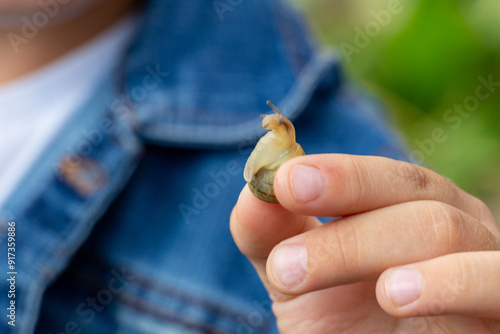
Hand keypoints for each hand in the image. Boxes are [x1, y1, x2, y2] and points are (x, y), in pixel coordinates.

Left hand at [230, 154, 499, 332]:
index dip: (334, 173)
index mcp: (406, 206)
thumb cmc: (344, 321)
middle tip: (281, 255)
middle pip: (409, 189)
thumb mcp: (298, 277)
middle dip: (340, 208)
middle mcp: (453, 222)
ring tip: (302, 275)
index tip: (282, 182)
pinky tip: (395, 294)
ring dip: (363, 246)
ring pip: (441, 228)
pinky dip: (449, 281)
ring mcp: (484, 259)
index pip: (379, 174)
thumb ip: (273, 236)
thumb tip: (251, 194)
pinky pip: (494, 280)